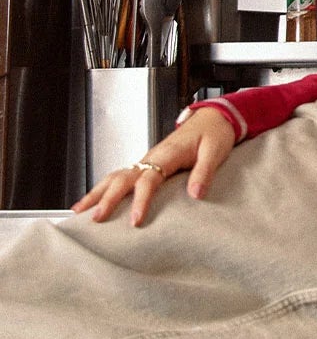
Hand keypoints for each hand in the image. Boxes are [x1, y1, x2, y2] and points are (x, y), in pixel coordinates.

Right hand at [72, 108, 235, 226]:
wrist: (213, 117)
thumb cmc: (214, 134)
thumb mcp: (215, 151)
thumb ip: (204, 172)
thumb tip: (196, 194)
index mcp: (168, 154)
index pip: (149, 179)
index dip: (141, 200)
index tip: (136, 220)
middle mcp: (152, 156)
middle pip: (123, 177)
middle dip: (106, 198)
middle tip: (95, 218)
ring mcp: (147, 160)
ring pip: (116, 175)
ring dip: (97, 192)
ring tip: (79, 211)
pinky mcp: (148, 164)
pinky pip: (122, 176)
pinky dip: (104, 188)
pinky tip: (95, 200)